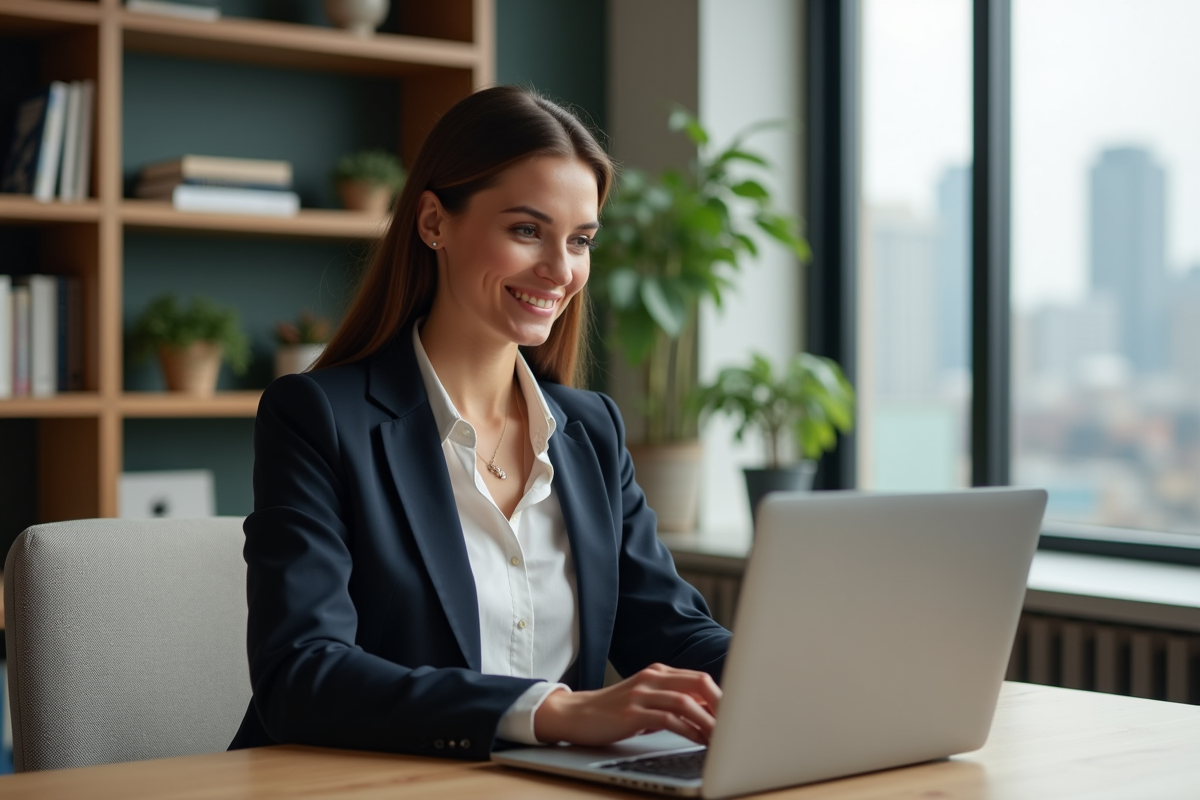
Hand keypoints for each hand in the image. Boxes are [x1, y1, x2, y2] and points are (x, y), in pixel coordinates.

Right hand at [533, 663, 720, 745]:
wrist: (575, 714)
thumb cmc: (615, 711)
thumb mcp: (646, 700)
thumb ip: (673, 701)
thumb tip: (708, 712)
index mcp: (658, 672)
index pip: (699, 678)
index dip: (721, 696)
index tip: (737, 714)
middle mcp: (652, 678)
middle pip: (698, 683)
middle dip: (721, 704)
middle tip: (738, 723)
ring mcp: (641, 693)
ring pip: (685, 701)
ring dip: (708, 720)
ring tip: (722, 737)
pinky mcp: (631, 712)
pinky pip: (667, 719)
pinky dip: (687, 729)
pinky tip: (697, 740)